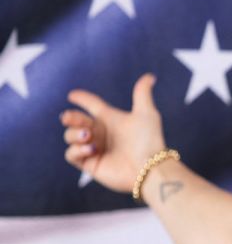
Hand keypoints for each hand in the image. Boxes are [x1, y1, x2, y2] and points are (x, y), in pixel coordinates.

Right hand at [60, 73, 166, 193]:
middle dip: (71, 117)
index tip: (72, 95)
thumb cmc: (149, 140)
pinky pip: (70, 155)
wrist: (149, 167)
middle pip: (75, 120)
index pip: (91, 105)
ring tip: (88, 137)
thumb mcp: (146, 113)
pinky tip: (90, 149)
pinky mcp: (90, 164)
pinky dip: (75, 150)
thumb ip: (142, 93)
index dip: (81, 98)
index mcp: (110, 119)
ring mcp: (94, 149)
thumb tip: (150, 76)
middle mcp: (100, 133)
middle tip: (71, 118)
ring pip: (69, 136)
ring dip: (74, 134)